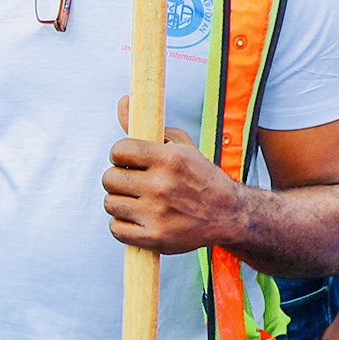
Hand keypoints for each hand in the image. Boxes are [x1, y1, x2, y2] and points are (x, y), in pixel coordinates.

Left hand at [103, 109, 246, 253]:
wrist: (228, 214)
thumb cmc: (200, 176)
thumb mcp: (180, 145)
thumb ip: (147, 125)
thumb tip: (123, 102)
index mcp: (169, 159)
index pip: (119, 150)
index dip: (120, 155)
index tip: (129, 161)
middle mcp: (162, 185)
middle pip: (109, 178)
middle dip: (118, 179)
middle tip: (133, 182)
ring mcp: (157, 214)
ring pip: (110, 203)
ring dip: (120, 202)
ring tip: (137, 201)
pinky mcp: (154, 238)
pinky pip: (116, 228)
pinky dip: (122, 225)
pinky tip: (138, 219)